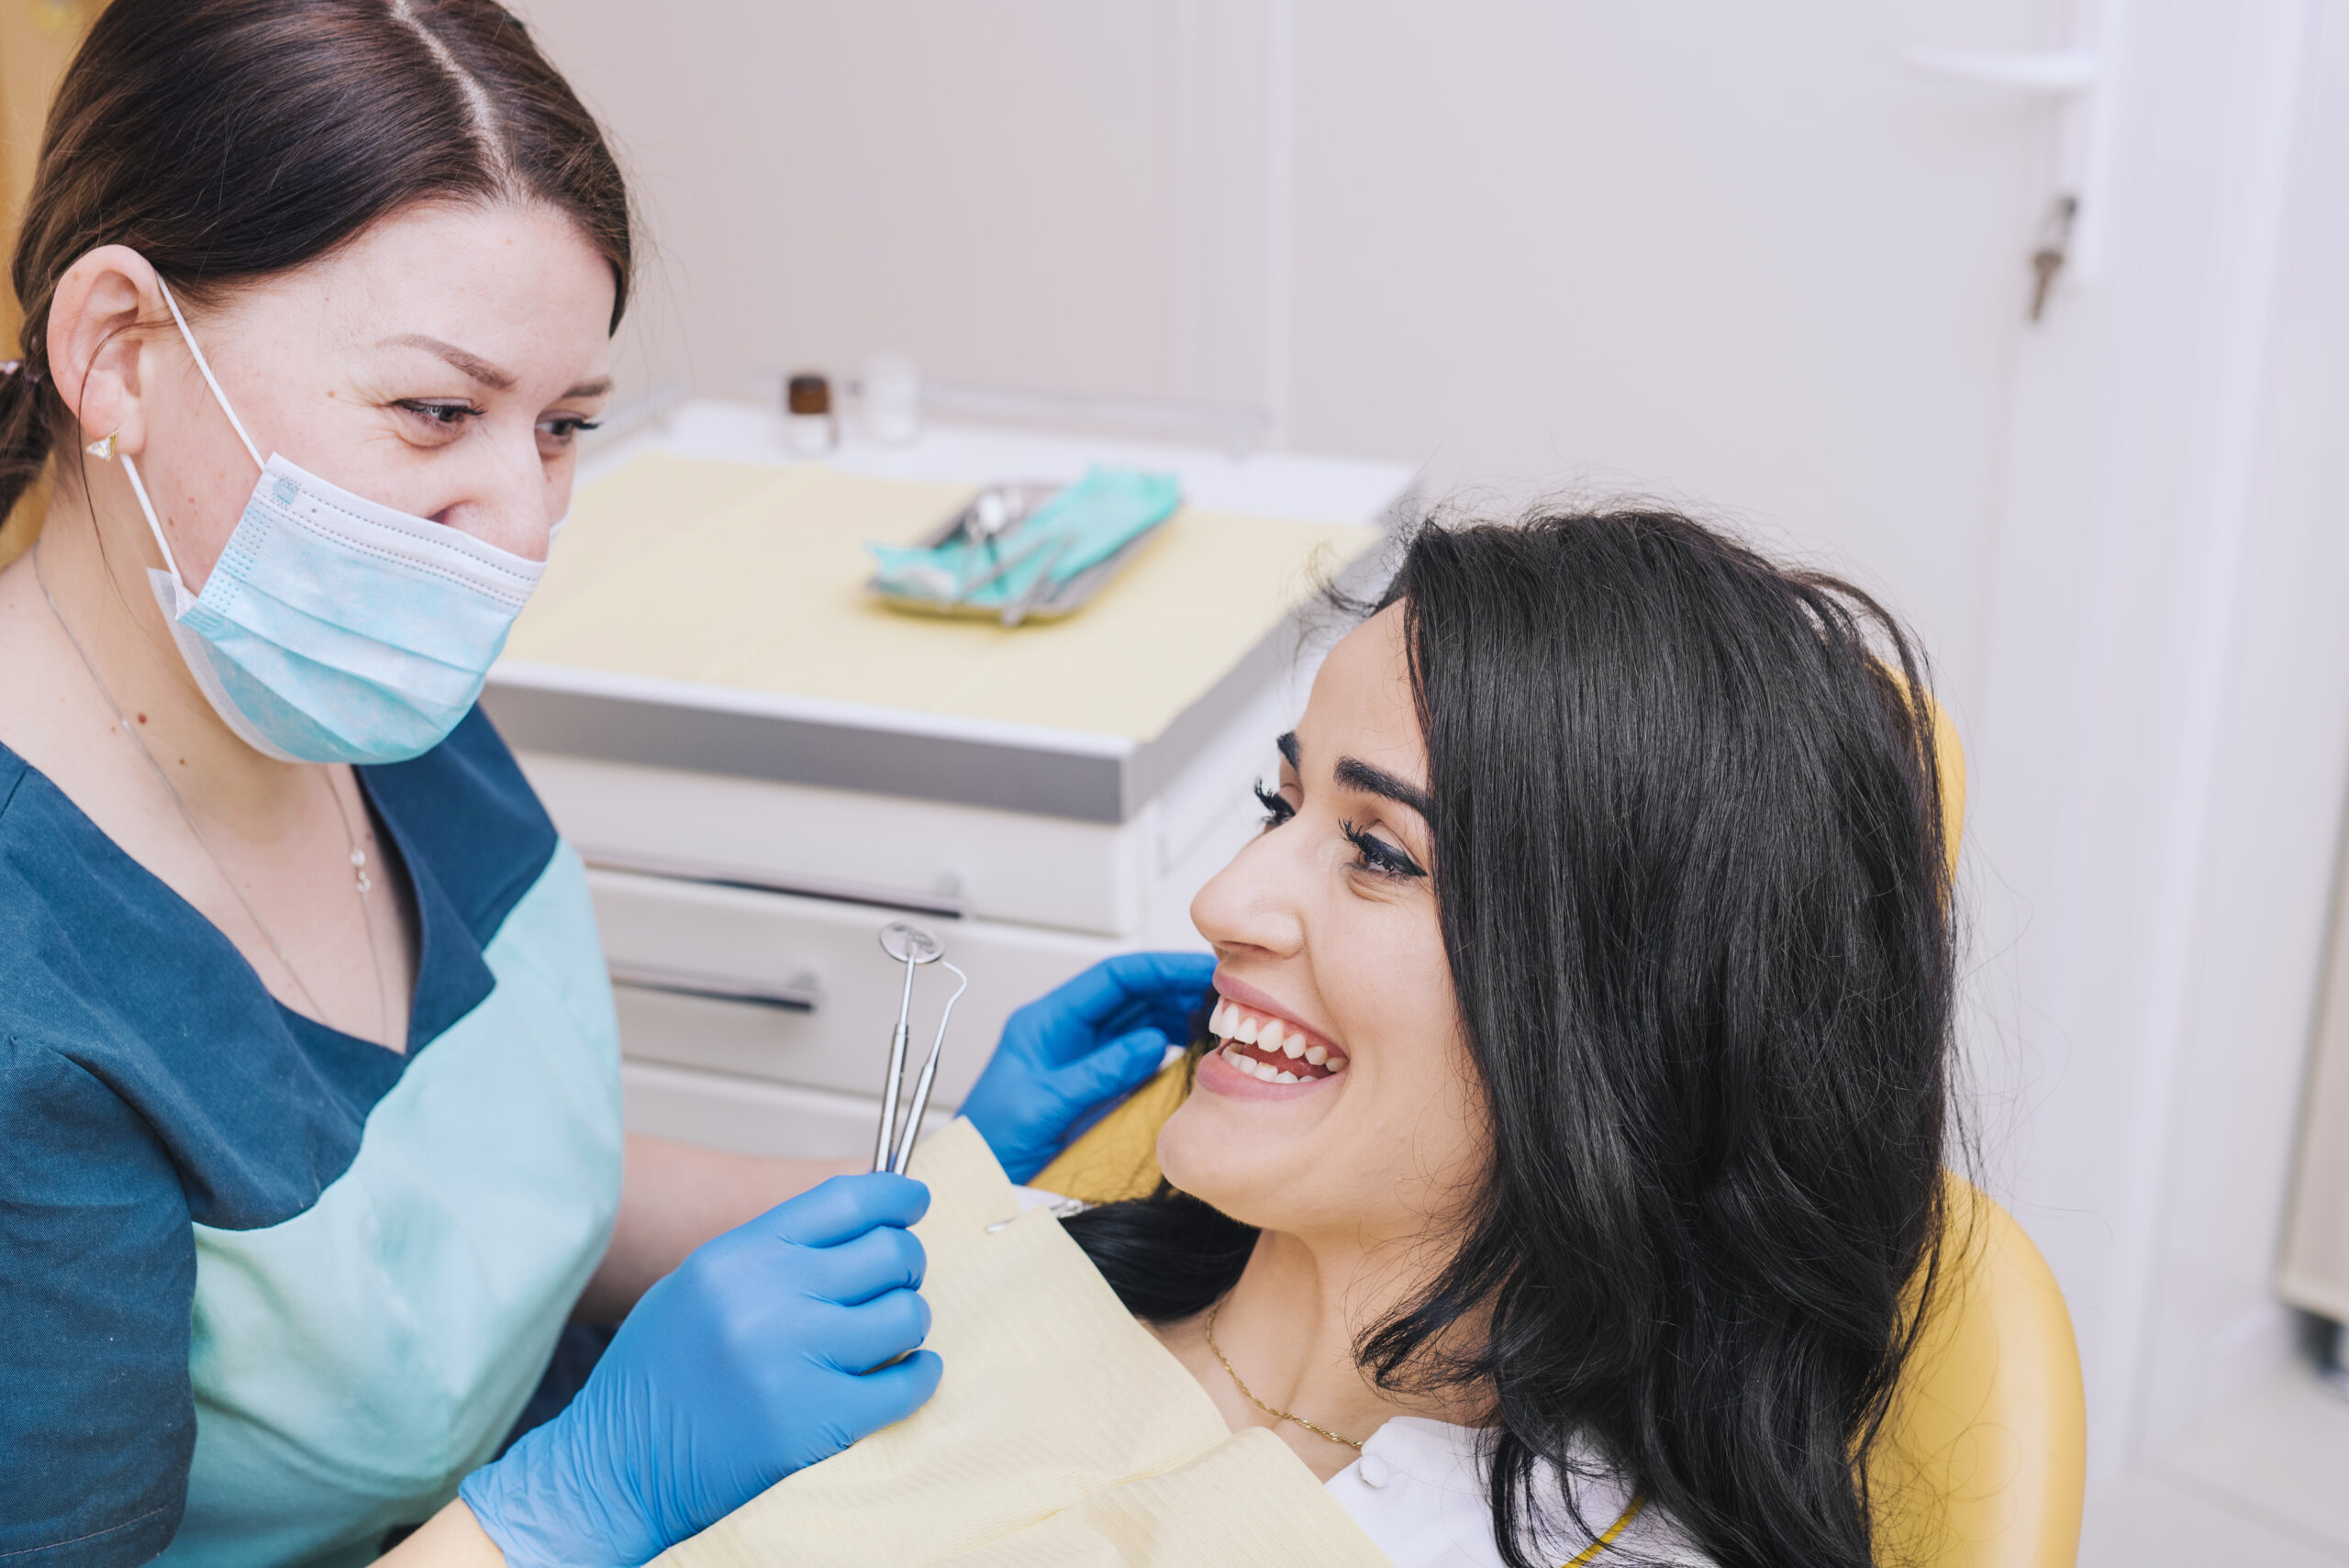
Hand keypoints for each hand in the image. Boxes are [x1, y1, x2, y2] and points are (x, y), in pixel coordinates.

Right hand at [459, 1174, 942, 1567]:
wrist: (614, 1466)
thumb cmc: (657, 1373)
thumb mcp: (698, 1284)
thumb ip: (772, 1250)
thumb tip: (862, 1219)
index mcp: (737, 1256)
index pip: (846, 1200)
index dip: (895, 1195)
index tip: (915, 1202)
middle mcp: (767, 1299)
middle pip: (887, 1253)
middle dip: (906, 1263)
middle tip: (897, 1280)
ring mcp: (793, 1362)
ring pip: (906, 1316)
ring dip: (909, 1321)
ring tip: (891, 1334)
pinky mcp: (814, 1424)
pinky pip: (905, 1386)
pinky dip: (918, 1376)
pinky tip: (907, 1374)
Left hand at [961, 951, 1215, 1182]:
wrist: (979, 1181)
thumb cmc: (991, 1142)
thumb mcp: (1042, 1105)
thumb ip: (1096, 1073)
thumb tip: (1150, 1041)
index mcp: (1046, 1022)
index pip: (1111, 979)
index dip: (1159, 969)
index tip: (1200, 970)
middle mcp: (1068, 1032)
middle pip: (1132, 995)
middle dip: (1177, 988)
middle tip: (1226, 994)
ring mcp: (1084, 1057)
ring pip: (1140, 1021)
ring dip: (1178, 1016)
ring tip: (1219, 1020)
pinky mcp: (1096, 1084)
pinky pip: (1140, 1055)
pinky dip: (1170, 1048)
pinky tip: (1195, 1050)